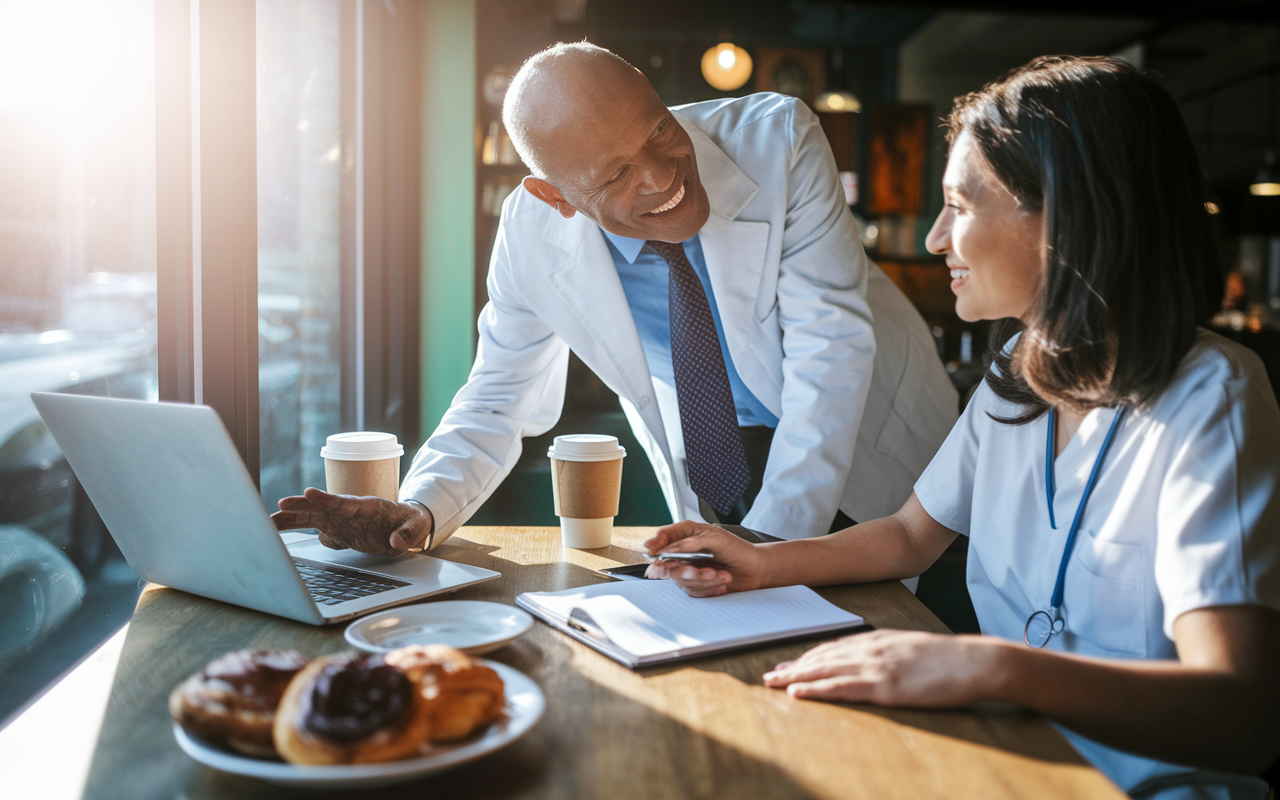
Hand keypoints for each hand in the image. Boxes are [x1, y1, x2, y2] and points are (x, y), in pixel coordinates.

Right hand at [270, 487, 433, 554]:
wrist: (406, 526)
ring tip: (268, 523)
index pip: (343, 501)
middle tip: (279, 506)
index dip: (326, 498)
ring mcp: (342, 522)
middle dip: (300, 506)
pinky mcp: (339, 533)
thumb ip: (408, 533)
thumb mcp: (417, 526)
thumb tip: (397, 542)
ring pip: (312, 518)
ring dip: (291, 520)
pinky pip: (317, 532)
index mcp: (367, 506)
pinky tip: (281, 537)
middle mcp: (349, 512)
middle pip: (320, 508)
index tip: (309, 492)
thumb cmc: (412, 521)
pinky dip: (300, 533)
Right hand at [642, 521, 766, 596]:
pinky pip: (692, 591)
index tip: (652, 550)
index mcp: (687, 534)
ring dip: (705, 581)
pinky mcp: (695, 584)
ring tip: (723, 576)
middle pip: (669, 564)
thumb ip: (690, 543)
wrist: (755, 570)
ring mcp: (689, 569)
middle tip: (708, 572)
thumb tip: (671, 549)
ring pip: (682, 581)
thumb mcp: (715, 539)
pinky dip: (709, 588)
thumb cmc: (738, 549)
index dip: (655, 543)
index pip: (663, 537)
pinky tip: (722, 582)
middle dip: (689, 572)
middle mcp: (684, 552)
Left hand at [763, 630, 1008, 707]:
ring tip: (773, 683)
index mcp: (877, 640)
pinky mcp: (885, 686)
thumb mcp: (911, 649)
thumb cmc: (948, 659)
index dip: (806, 657)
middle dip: (793, 667)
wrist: (975, 661)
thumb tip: (870, 662)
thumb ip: (888, 653)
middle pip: (821, 658)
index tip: (787, 665)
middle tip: (769, 676)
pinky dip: (816, 690)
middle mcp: (871, 649)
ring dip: (795, 678)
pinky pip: (842, 688)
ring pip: (824, 671)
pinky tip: (797, 693)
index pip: (832, 648)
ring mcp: (876, 666)